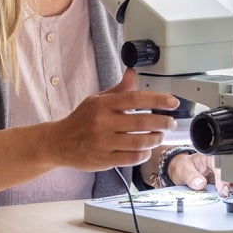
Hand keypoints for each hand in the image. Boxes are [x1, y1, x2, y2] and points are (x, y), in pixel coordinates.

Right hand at [52, 69, 178, 170]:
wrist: (59, 142)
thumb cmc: (81, 120)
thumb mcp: (96, 100)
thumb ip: (118, 89)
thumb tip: (133, 73)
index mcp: (102, 105)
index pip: (134, 98)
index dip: (157, 100)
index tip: (172, 102)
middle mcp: (103, 123)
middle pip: (141, 121)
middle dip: (162, 122)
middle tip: (171, 122)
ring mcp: (103, 143)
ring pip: (139, 142)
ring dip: (155, 139)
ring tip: (160, 135)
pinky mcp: (104, 160)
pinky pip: (132, 158)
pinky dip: (144, 154)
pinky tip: (147, 149)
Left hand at [166, 153, 232, 197]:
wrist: (182, 173)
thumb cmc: (183, 168)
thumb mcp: (183, 169)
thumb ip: (190, 176)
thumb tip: (200, 183)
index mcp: (211, 157)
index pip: (220, 166)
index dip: (223, 178)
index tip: (223, 190)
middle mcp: (220, 165)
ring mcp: (224, 174)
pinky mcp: (225, 183)